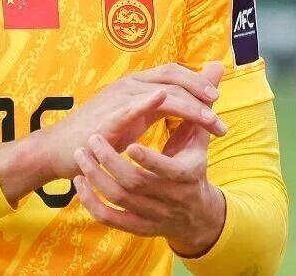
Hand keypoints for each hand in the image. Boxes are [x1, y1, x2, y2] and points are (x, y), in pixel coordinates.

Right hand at [0, 62, 226, 204]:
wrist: (61, 148)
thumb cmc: (98, 135)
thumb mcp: (135, 117)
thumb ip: (160, 106)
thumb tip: (183, 98)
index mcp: (136, 86)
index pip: (173, 72)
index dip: (197, 81)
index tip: (217, 98)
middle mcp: (129, 86)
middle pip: (173, 77)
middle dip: (202, 93)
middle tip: (220, 114)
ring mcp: (118, 99)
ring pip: (162, 92)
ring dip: (190, 105)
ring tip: (210, 121)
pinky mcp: (107, 117)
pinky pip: (130, 105)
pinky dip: (148, 100)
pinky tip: (162, 99)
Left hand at [73, 118, 225, 257]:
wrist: (197, 216)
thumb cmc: (193, 167)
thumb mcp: (199, 142)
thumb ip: (200, 109)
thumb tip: (215, 68)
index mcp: (187, 175)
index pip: (167, 170)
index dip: (149, 159)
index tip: (130, 143)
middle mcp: (170, 198)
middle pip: (136, 183)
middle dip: (111, 161)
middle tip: (93, 139)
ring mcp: (152, 214)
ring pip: (119, 200)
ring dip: (96, 177)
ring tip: (81, 154)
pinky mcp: (137, 226)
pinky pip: (109, 218)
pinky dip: (91, 202)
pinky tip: (80, 183)